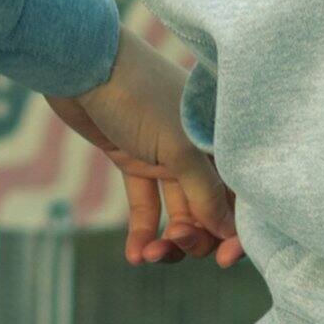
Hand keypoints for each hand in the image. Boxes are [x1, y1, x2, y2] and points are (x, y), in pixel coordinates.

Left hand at [45, 27, 245, 268]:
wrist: (83, 65)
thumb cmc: (138, 95)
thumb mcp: (178, 146)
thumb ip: (204, 190)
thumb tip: (228, 232)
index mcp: (220, 138)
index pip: (241, 191)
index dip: (238, 227)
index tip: (225, 259)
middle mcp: (198, 148)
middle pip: (210, 208)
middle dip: (197, 236)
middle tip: (176, 244)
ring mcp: (166, 155)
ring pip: (178, 211)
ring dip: (167, 239)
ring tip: (148, 254)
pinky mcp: (134, 159)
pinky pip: (145, 204)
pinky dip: (141, 230)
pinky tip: (134, 255)